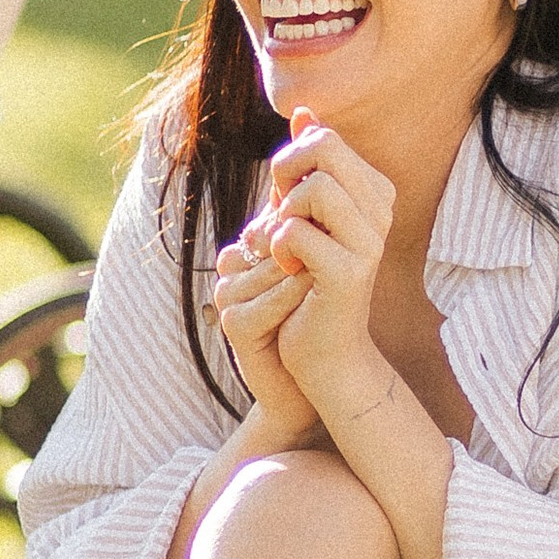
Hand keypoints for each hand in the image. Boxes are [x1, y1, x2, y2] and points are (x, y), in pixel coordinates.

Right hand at [208, 234, 322, 443]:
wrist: (319, 372)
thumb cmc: (323, 313)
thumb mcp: (317, 262)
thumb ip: (312, 226)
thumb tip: (326, 186)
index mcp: (250, 246)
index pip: (273, 214)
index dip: (306, 226)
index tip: (329, 243)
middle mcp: (233, 266)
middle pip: (271, 234)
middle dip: (306, 248)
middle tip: (324, 268)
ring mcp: (229, 295)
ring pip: (272, 264)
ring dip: (304, 274)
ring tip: (320, 285)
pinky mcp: (233, 324)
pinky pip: (269, 301)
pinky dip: (294, 300)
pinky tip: (309, 300)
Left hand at [249, 112, 398, 434]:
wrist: (322, 351)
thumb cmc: (305, 280)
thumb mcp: (301, 213)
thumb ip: (305, 163)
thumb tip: (303, 109)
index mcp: (374, 191)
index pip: (323, 137)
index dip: (291, 159)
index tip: (286, 198)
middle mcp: (381, 211)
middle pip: (322, 147)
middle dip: (285, 173)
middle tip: (280, 213)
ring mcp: (371, 242)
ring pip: (314, 187)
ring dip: (283, 215)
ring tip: (285, 246)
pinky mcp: (350, 273)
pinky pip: (298, 232)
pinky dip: (279, 247)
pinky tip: (288, 270)